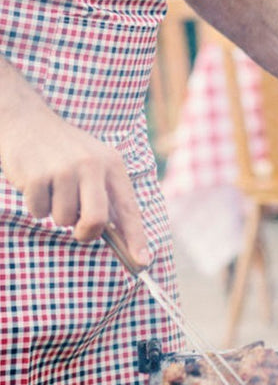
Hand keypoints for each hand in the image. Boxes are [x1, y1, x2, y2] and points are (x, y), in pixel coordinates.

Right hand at [0, 110, 150, 265]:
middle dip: (86, 232)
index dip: (136, 238)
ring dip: (56, 212)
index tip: (142, 262)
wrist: (28, 122)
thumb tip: (116, 233)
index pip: (128, 208)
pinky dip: (36, 205)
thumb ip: (105, 194)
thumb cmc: (65, 151)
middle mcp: (92, 166)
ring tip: (54, 188)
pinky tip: (37, 182)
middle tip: (78, 228)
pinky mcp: (37, 176)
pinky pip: (38, 212)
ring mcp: (64, 171)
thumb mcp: (94, 164)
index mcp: (112, 165)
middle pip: (96, 221)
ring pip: (63, 219)